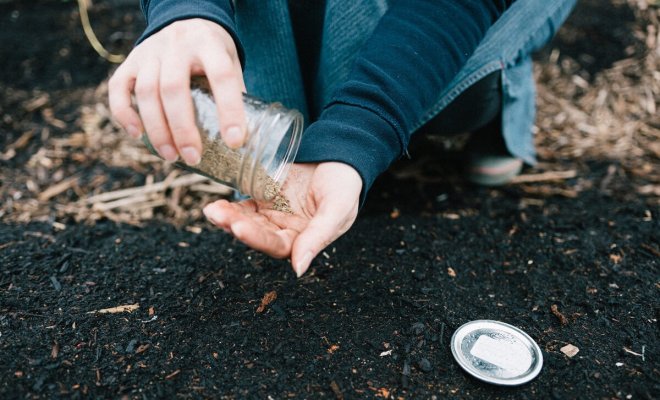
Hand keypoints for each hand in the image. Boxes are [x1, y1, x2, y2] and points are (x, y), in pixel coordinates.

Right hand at [108, 18, 246, 165]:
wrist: (185, 19)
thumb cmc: (212, 51)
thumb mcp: (230, 62)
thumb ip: (234, 92)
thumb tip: (245, 138)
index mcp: (209, 44)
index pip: (221, 76)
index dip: (229, 110)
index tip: (235, 141)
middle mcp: (177, 45)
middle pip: (173, 89)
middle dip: (183, 129)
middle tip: (193, 157)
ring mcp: (150, 52)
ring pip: (146, 92)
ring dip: (157, 129)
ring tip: (171, 156)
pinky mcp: (130, 61)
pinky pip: (118, 87)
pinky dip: (124, 113)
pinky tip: (137, 135)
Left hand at [203, 162, 361, 276]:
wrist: (341, 155)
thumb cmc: (345, 184)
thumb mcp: (337, 210)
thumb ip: (318, 237)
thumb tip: (298, 270)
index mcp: (305, 239)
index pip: (276, 245)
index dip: (256, 238)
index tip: (238, 227)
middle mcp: (286, 231)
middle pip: (257, 234)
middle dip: (236, 226)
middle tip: (219, 216)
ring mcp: (274, 214)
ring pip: (247, 221)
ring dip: (229, 218)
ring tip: (212, 211)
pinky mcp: (266, 198)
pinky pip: (245, 206)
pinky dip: (231, 207)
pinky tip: (217, 205)